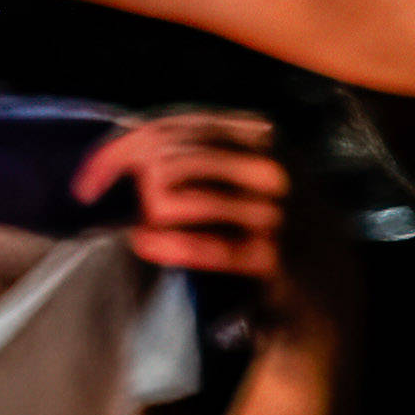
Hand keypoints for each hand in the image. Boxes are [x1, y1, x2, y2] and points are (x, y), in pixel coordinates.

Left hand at [76, 112, 336, 340]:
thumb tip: (128, 149)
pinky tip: (147, 245)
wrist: (328, 286)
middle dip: (130, 186)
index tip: (86, 182)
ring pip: (176, 198)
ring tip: (151, 231)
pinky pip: (203, 246)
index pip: (171, 128)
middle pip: (167, 159)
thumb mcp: (244, 175)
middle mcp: (275, 165)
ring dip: (150, 218)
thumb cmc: (268, 224)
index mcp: (264, 136)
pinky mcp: (275, 255)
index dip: (116, 151)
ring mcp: (278, 210)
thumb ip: (197, 153)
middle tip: (124, 212)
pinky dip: (166, 245)